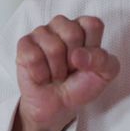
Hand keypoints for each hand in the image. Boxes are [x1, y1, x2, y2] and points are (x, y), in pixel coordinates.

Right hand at [14, 15, 119, 130]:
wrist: (59, 106)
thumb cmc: (81, 85)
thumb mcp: (105, 75)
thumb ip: (103, 60)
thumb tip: (78, 54)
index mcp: (84, 26)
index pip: (93, 24)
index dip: (92, 49)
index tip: (88, 61)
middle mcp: (62, 25)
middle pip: (72, 33)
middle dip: (73, 61)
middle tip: (70, 69)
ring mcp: (41, 33)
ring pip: (53, 47)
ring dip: (57, 70)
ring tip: (56, 74)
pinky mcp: (24, 45)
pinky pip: (33, 56)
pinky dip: (41, 74)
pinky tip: (43, 76)